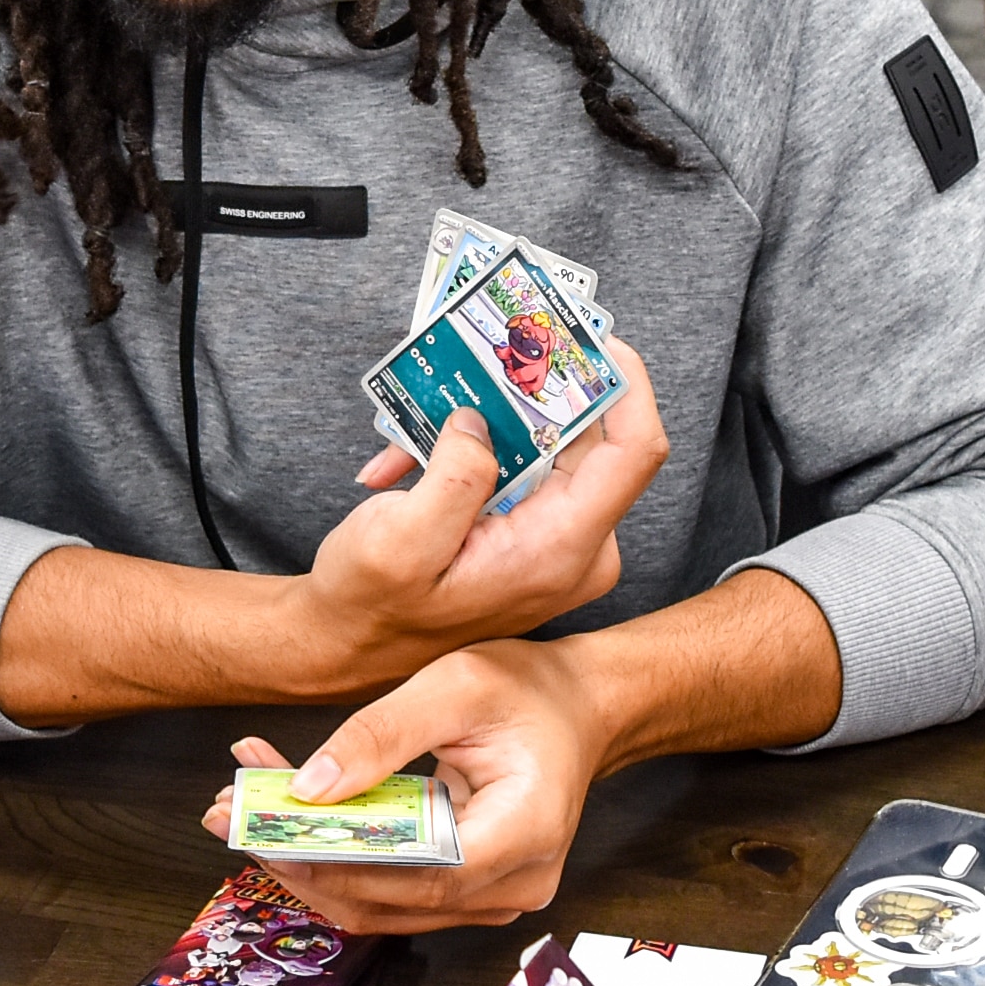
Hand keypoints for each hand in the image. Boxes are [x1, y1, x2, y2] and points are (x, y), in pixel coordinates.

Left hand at [215, 634, 613, 933]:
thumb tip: (306, 789)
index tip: (261, 826)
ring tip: (248, 810)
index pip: (409, 873)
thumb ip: (379, 734)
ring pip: (378, 906)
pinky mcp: (468, 893)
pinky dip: (337, 861)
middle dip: (298, 860)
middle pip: (383, 900)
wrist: (582, 709)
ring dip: (308, 864)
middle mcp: (510, 886)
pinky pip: (390, 893)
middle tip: (231, 813)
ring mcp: (491, 898)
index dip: (328, 859)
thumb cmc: (531, 691)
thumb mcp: (454, 685)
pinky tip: (294, 819)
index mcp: (521, 836)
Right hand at [283, 340, 670, 699]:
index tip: (584, 336)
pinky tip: (408, 463)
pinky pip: (520, 470)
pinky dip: (469, 454)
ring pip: (547, 448)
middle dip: (537, 389)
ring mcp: (557, 543)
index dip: (623, 381)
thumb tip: (481, 422)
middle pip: (590, 439)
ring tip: (422, 421)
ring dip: (487, 423)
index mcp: (558, 550)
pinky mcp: (533, 535)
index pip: (633, 451)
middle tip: (490, 348)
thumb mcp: (399, 539)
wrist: (350, 649)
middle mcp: (575, 548)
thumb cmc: (371, 608)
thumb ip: (455, 473)